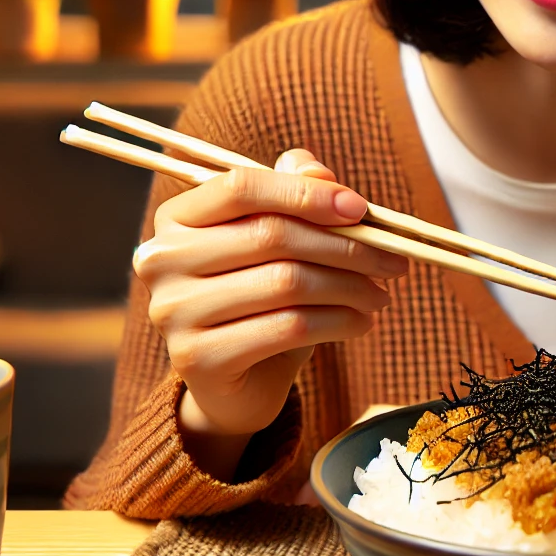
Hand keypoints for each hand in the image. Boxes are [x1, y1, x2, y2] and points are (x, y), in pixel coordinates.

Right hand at [133, 150, 406, 477]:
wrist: (233, 383)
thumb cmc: (258, 298)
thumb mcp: (276, 242)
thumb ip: (294, 194)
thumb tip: (321, 171)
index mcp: (176, 218)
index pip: (240, 186)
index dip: (305, 193)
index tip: (361, 210)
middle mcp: (161, 260)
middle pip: (271, 235)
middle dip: (346, 246)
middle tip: (393, 260)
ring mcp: (172, 311)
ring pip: (286, 283)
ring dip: (349, 287)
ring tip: (380, 294)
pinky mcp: (196, 358)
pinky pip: (287, 328)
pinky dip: (338, 322)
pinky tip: (361, 323)